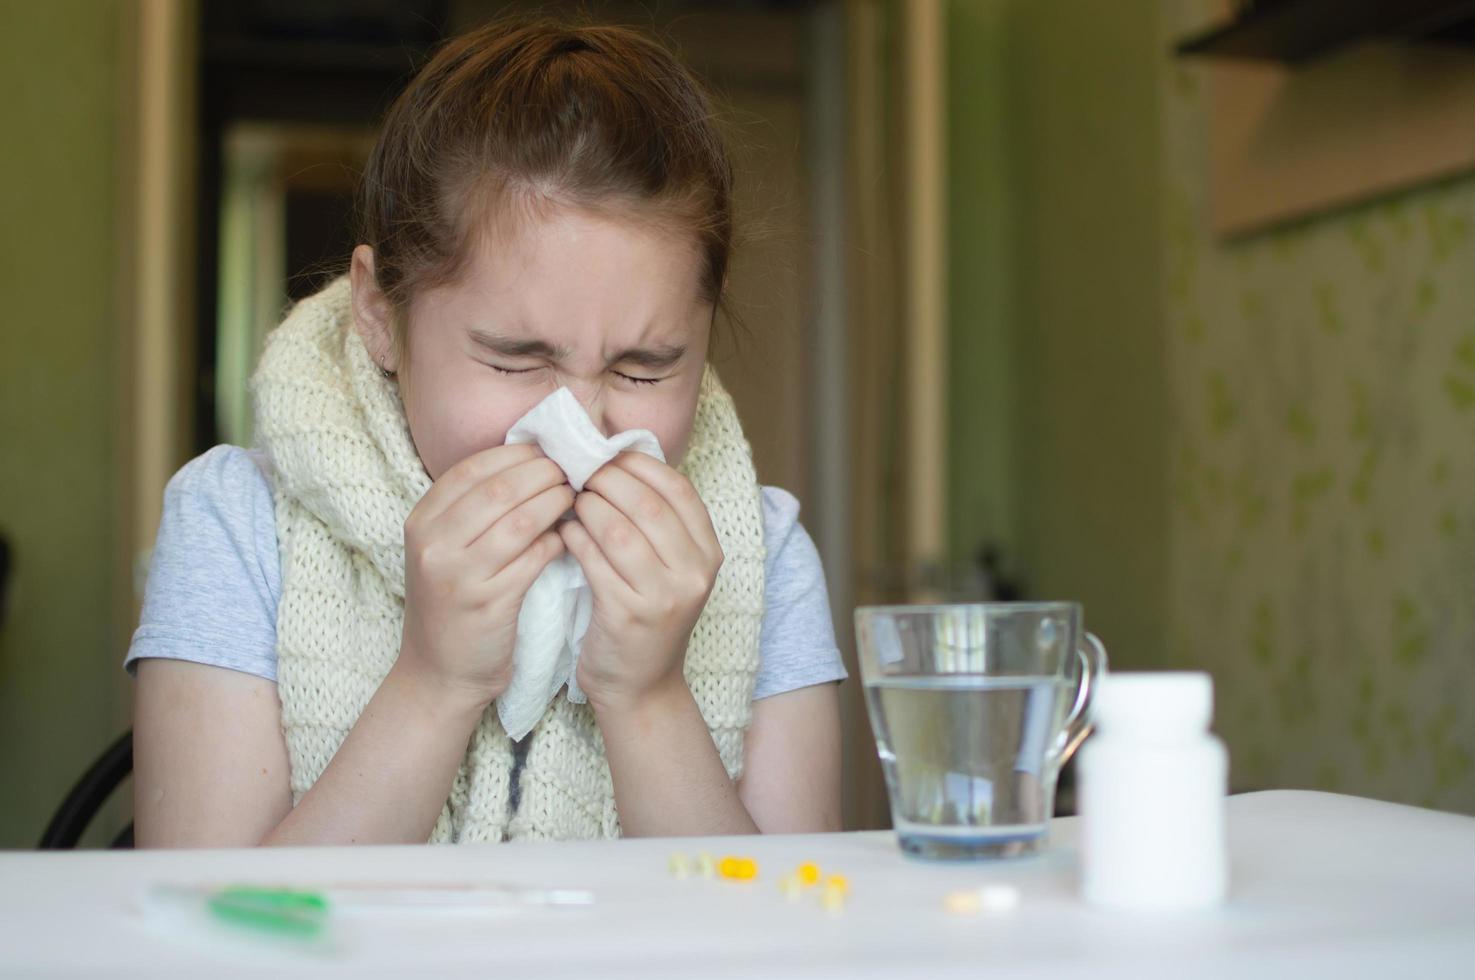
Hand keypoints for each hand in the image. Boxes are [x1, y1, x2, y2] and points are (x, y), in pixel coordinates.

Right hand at [396, 443, 573, 708]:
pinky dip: (556, 542)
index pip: (472, 468)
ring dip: (555, 503)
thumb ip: (473, 508)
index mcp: (421, 521)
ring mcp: (459, 574)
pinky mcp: (489, 603)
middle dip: (542, 473)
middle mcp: (434, 544)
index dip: (516, 454)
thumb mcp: (446, 549)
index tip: (548, 450)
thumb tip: (531, 460)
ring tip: (576, 496)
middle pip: (499, 488)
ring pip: (520, 520)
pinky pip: (533, 558)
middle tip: (572, 469)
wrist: (439, 672)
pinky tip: (569, 537)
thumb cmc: (453, 601)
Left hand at [560, 453, 723, 712]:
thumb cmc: (647, 615)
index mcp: (709, 552)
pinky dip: (575, 538)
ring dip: (587, 507)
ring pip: (618, 529)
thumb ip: (656, 521)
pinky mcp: (628, 614)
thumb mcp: (669, 567)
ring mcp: (663, 596)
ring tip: (568, 499)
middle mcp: (694, 572)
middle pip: (646, 504)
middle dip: (606, 480)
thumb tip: (616, 460)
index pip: (678, 489)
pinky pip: (594, 560)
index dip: (639, 465)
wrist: (641, 686)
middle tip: (577, 472)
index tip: (607, 454)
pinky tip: (563, 531)